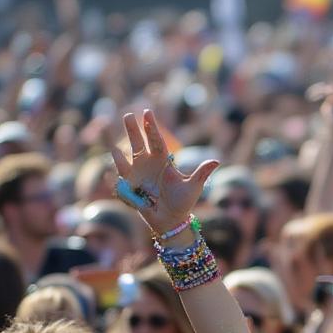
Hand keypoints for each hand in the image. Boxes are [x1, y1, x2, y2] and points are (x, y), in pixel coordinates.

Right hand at [111, 110, 218, 233]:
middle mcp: (149, 163)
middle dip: (134, 129)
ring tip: (118, 137)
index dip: (152, 127)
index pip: (157, 141)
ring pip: (130, 153)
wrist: (171, 219)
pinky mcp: (131, 184)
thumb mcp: (193, 187)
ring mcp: (139, 173)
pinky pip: (123, 171)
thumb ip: (201, 173)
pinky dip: (120, 162)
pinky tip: (116, 151)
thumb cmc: (182, 202)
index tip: (147, 113)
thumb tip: (216, 161)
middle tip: (130, 114)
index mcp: (164, 161)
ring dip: (126, 141)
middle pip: (141, 142)